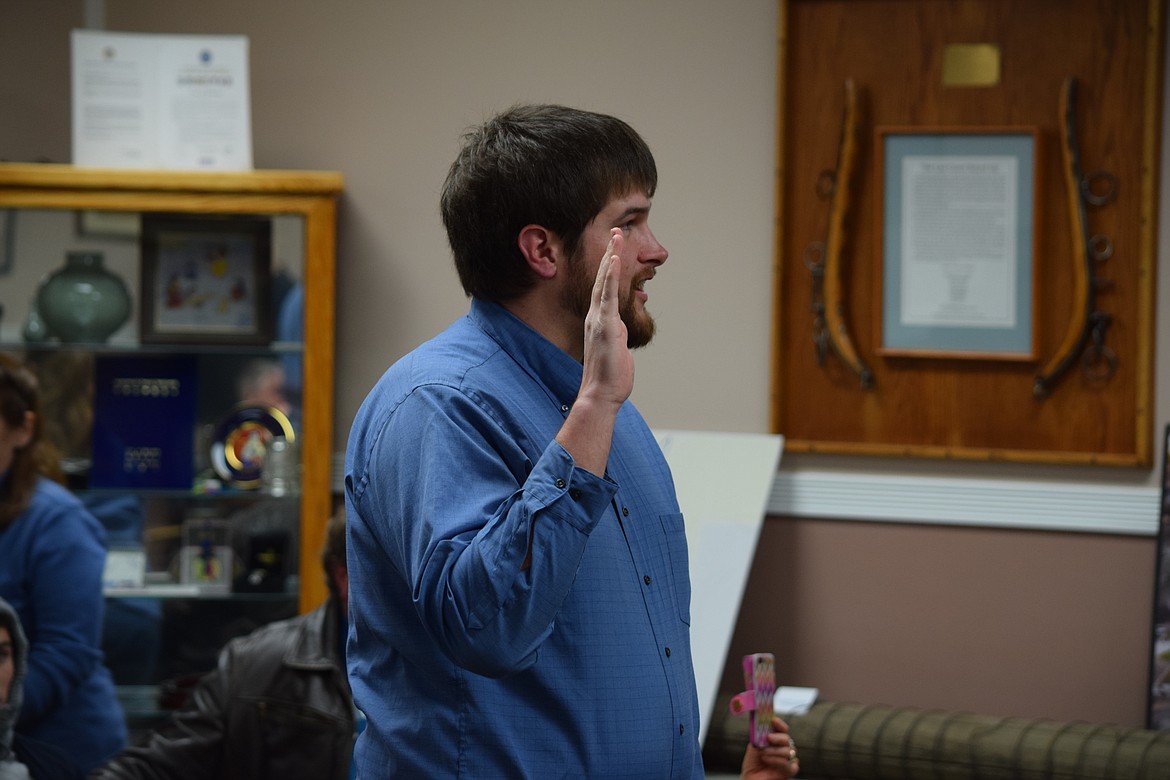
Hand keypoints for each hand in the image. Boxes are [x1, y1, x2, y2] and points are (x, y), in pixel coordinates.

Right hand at [555, 228, 633, 476]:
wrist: (600, 395)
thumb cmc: (609, 378)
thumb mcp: (614, 350)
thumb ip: (615, 337)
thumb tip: (619, 333)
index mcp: (598, 322)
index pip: (604, 289)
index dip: (608, 268)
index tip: (614, 249)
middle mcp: (596, 317)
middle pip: (602, 279)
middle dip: (609, 253)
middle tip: (615, 231)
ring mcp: (599, 320)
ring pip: (604, 282)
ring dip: (611, 257)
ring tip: (616, 236)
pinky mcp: (605, 326)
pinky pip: (608, 296)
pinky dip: (610, 276)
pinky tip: (614, 259)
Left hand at [741, 716, 798, 779]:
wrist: (750, 776)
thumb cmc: (753, 762)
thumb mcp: (754, 744)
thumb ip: (759, 734)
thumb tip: (761, 723)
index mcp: (777, 740)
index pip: (783, 729)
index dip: (779, 724)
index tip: (773, 721)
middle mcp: (784, 748)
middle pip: (787, 739)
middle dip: (777, 737)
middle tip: (768, 738)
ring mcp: (788, 759)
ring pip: (787, 751)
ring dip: (773, 751)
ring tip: (763, 754)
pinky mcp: (789, 771)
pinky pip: (788, 764)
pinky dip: (777, 761)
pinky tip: (767, 760)